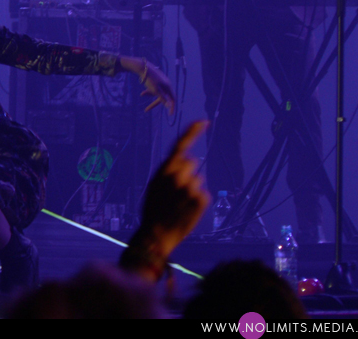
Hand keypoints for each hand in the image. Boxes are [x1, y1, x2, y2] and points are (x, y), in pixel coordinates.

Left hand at [140, 61, 174, 113]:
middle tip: (146, 110)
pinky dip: (148, 91)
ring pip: (157, 93)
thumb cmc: (150, 80)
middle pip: (163, 97)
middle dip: (154, 103)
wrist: (143, 67)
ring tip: (142, 94)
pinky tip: (142, 93)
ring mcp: (161, 82)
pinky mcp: (155, 80)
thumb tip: (169, 106)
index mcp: (168, 86)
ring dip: (149, 95)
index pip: (173, 99)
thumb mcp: (156, 91)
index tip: (170, 114)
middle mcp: (166, 84)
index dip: (172, 107)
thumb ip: (163, 98)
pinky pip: (153, 89)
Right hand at [140, 121, 209, 252]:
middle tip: (177, 191)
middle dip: (188, 173)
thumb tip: (189, 159)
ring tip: (179, 205)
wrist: (156, 235)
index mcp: (163, 170)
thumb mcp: (154, 187)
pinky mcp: (201, 199)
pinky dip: (198, 202)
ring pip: (198, 180)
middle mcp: (177, 175)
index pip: (179, 146)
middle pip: (192, 163)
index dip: (192, 132)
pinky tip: (187, 211)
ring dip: (192, 190)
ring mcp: (190, 187)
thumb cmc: (153, 211)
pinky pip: (204, 194)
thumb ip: (169, 171)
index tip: (203, 121)